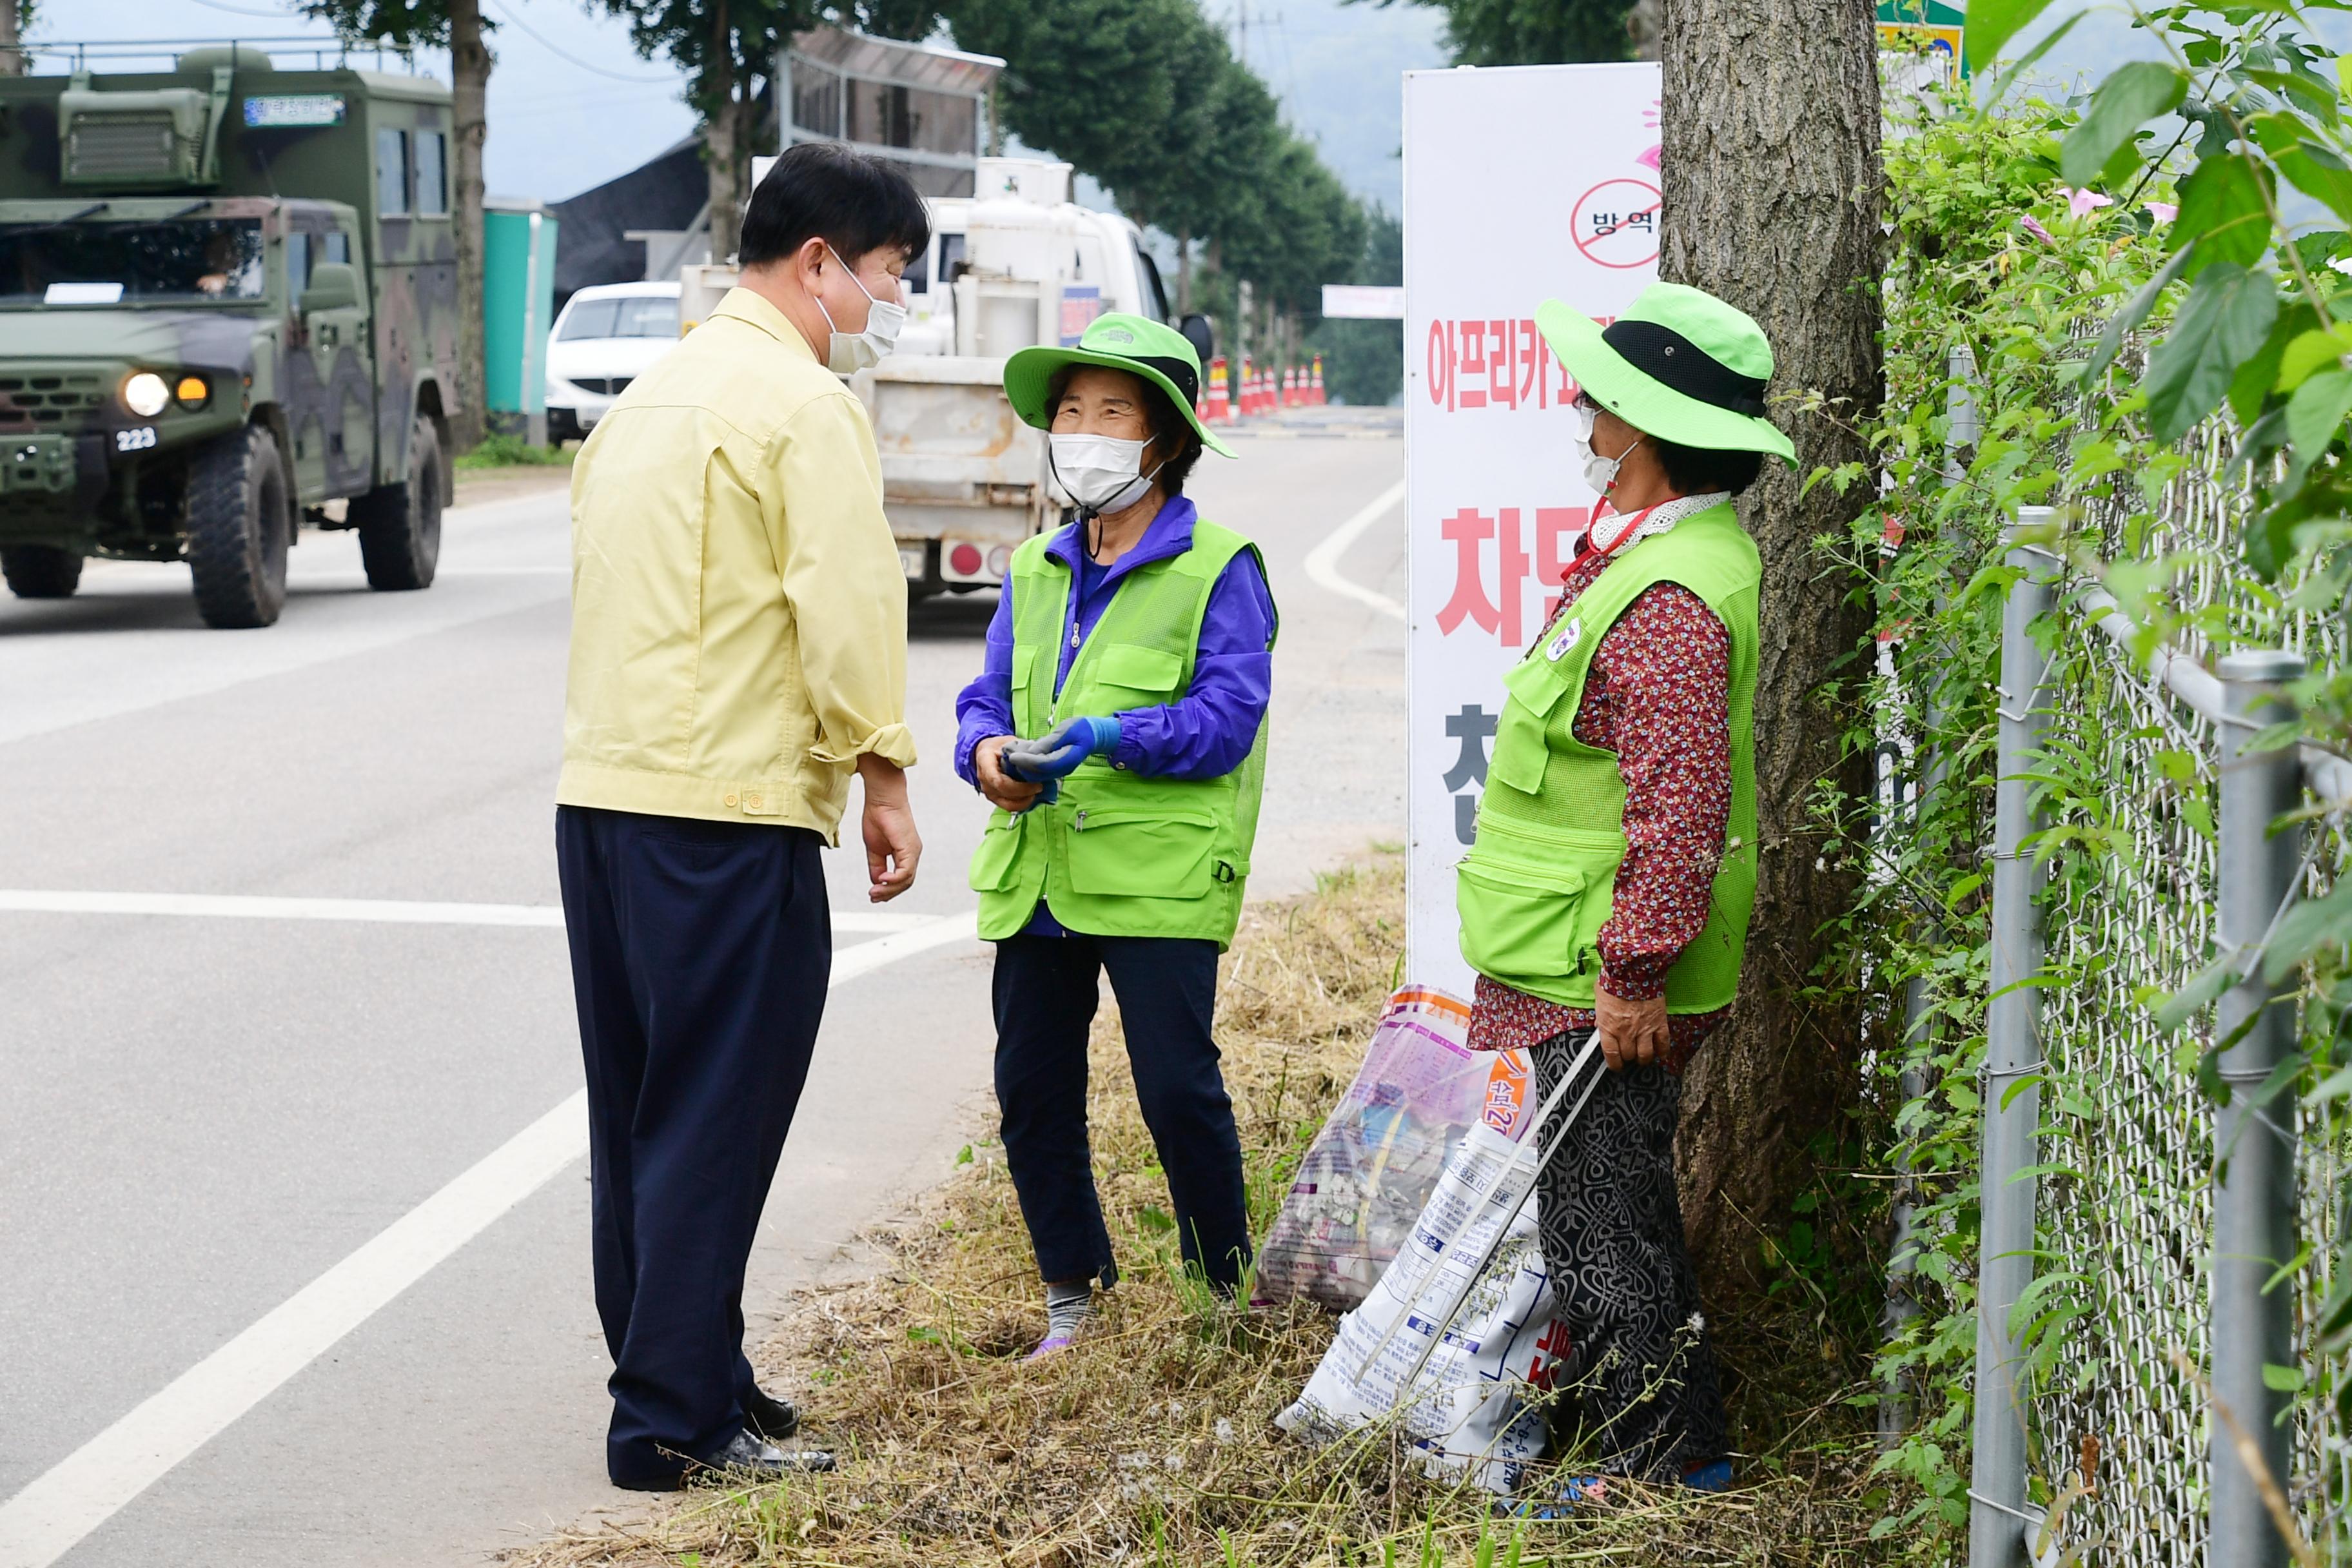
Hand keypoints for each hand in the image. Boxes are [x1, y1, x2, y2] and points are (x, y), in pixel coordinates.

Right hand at [856, 754, 920, 901]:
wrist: (882, 798)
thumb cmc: (878, 816)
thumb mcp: (874, 848)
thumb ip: (876, 866)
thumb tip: (877, 881)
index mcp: (905, 854)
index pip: (901, 879)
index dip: (888, 889)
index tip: (873, 895)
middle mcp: (912, 854)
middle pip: (905, 883)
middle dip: (888, 893)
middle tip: (873, 897)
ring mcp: (913, 852)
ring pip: (906, 880)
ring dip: (889, 889)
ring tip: (875, 892)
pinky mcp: (910, 848)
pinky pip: (905, 871)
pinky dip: (894, 879)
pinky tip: (882, 880)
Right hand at [974, 735, 1044, 813]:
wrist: (986, 753)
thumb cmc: (998, 747)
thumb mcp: (1009, 742)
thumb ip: (1022, 751)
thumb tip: (1039, 760)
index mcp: (984, 761)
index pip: (997, 780)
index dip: (1018, 786)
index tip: (1035, 783)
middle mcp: (984, 779)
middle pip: (1005, 793)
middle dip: (1026, 792)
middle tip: (1041, 786)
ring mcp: (988, 791)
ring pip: (1008, 804)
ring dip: (1026, 800)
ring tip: (1037, 791)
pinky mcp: (995, 799)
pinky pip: (1009, 806)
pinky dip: (1023, 803)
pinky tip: (1032, 795)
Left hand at [1000, 716, 1119, 783]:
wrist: (1092, 735)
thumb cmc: (1081, 729)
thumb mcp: (1065, 730)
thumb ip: (1048, 743)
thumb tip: (1031, 752)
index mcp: (1068, 760)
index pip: (1043, 765)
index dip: (1026, 761)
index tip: (1012, 755)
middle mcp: (1062, 770)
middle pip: (1037, 774)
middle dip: (1021, 765)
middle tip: (1008, 753)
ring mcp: (1058, 772)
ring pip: (1036, 775)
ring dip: (1021, 766)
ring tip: (1011, 753)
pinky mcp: (1054, 770)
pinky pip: (1038, 772)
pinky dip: (1027, 765)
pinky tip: (1020, 755)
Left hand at [1595, 980, 1667, 1071]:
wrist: (1634, 970)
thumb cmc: (1615, 981)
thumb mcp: (1600, 999)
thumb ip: (1601, 1016)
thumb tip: (1600, 1025)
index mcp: (1609, 1026)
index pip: (1611, 1054)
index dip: (1614, 1064)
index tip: (1616, 1066)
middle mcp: (1626, 1032)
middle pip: (1628, 1055)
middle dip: (1628, 1058)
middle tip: (1629, 1055)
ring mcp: (1644, 1029)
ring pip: (1646, 1055)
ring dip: (1644, 1058)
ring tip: (1643, 1057)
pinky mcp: (1659, 1023)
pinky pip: (1663, 1043)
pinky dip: (1663, 1051)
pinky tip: (1661, 1053)